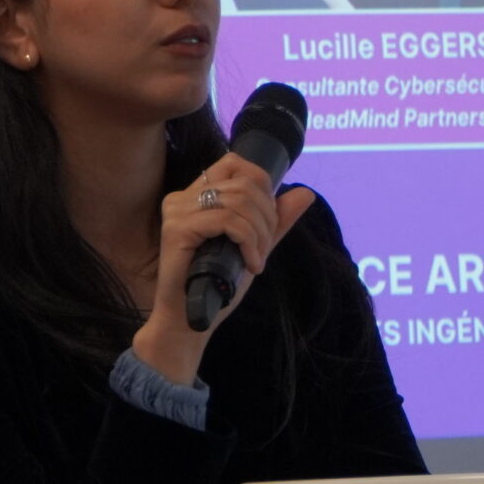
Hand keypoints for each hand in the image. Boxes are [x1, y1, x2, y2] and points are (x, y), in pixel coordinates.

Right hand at [132, 158, 317, 383]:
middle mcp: (182, 197)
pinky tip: (251, 263)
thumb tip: (305, 193)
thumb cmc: (216, 285)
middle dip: (267, 216)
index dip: (262, 185)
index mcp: (195, 195)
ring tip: (257, 259)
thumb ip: (275, 221)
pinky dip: (248, 241)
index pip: (235, 164)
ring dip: (259, 233)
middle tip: (264, 248)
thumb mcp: (253, 247)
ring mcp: (177, 211)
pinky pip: (227, 220)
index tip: (267, 221)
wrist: (191, 319)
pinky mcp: (177, 229)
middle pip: (243, 183)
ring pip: (238, 201)